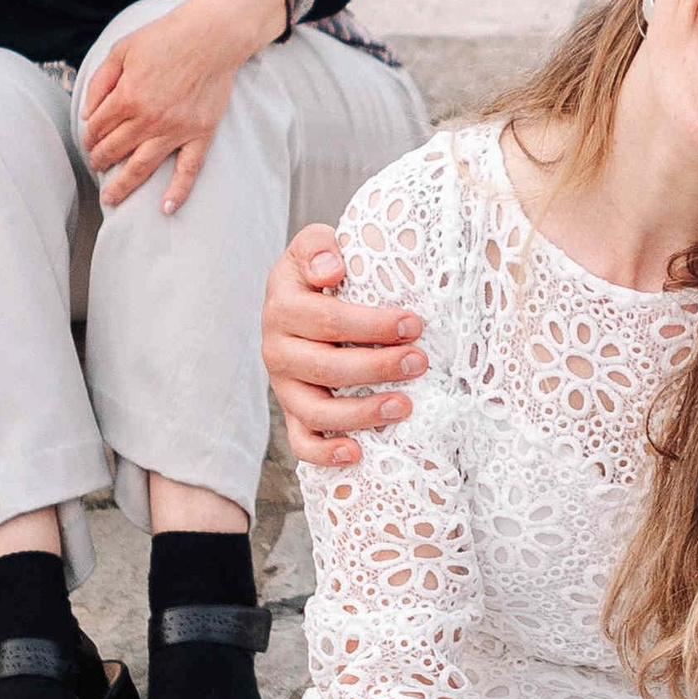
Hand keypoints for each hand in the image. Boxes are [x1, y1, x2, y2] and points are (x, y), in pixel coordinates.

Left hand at [80, 0, 279, 211]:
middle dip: (100, 159)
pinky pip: (188, 169)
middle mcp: (149, 119)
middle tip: (97, 163)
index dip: (89, 135)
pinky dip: (178, 191)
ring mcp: (176, 130)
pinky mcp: (200, 134)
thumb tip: (87, 113)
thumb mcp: (121, 50)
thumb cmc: (166, 38)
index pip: (98, 127)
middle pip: (115, 149)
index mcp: (127, 97)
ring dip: (122, 185)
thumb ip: (100, 82)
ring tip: (110, 198)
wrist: (213, 36)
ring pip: (142, 167)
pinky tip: (166, 208)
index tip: (89, 139)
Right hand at [262, 226, 425, 465]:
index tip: (414, 323)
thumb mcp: (314, 245)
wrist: (301, 300)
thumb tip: (332, 270)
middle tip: (420, 362)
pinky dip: (326, 452)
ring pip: (316, 411)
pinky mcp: (292, 412)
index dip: (371, 324)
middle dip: (378, 367)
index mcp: (282, 306)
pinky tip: (358, 452)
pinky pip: (301, 442)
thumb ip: (317, 247)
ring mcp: (284, 386)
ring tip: (404, 407)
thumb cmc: (320, 272)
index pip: (326, 319)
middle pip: (326, 368)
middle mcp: (277, 349)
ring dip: (362, 413)